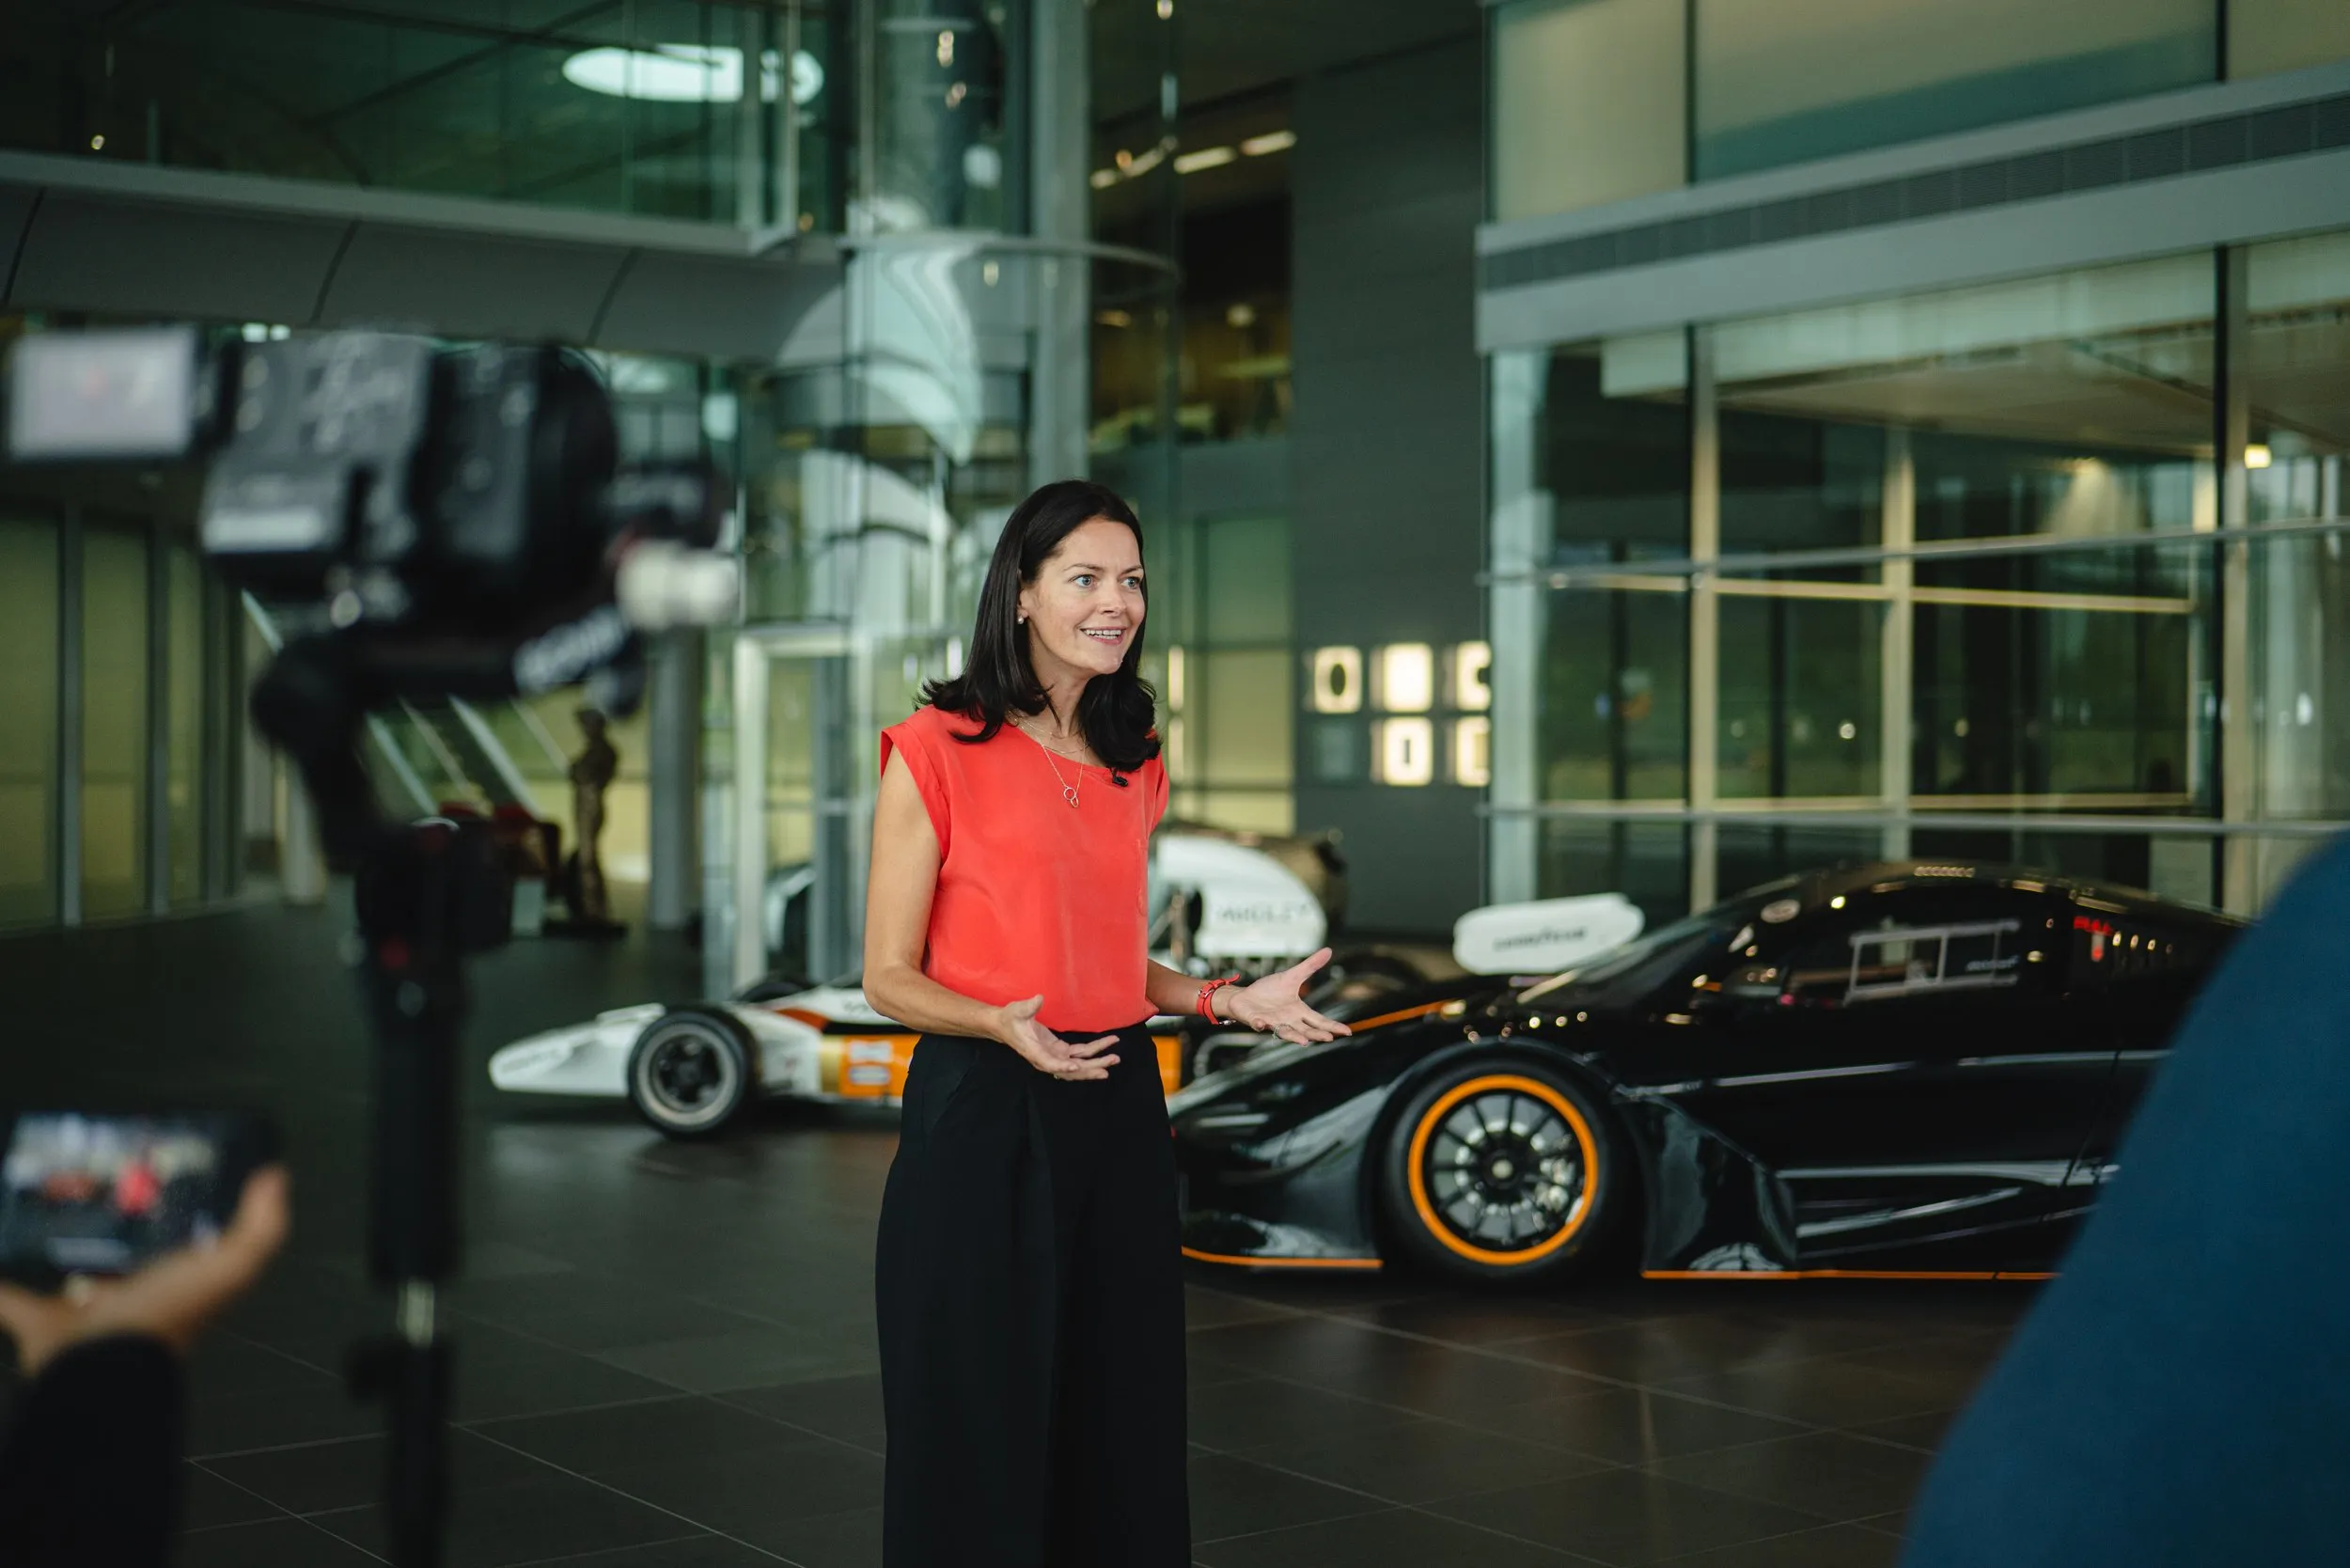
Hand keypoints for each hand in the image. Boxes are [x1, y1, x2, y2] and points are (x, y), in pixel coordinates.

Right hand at [0, 1165, 289, 1377]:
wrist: (101, 1369)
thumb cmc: (168, 1313)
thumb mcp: (231, 1269)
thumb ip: (259, 1227)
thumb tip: (276, 1176)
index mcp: (177, 1281)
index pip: (183, 1239)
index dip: (178, 1207)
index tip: (162, 1168)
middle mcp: (134, 1297)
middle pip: (123, 1255)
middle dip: (113, 1225)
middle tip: (94, 1181)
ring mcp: (83, 1313)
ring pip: (65, 1274)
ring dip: (52, 1251)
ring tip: (40, 1206)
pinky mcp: (38, 1323)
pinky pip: (12, 1299)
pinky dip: (4, 1285)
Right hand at [994, 996, 1119, 1080]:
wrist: (1004, 1025)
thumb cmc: (1010, 1018)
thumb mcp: (1017, 1010)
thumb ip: (1029, 1006)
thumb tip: (1039, 999)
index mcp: (1034, 1052)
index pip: (1049, 1063)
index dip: (1062, 1066)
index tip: (1075, 1067)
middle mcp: (1046, 1058)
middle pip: (1071, 1069)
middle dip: (1091, 1067)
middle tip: (1110, 1062)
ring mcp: (1053, 1055)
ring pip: (1077, 1064)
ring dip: (1095, 1063)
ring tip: (1114, 1058)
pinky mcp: (1058, 1050)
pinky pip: (1077, 1054)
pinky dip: (1091, 1053)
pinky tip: (1104, 1048)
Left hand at [1221, 950, 1353, 1044]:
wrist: (1245, 997)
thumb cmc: (1269, 991)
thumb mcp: (1292, 976)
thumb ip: (1310, 966)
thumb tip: (1329, 950)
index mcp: (1298, 1011)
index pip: (1319, 1020)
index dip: (1333, 1026)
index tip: (1348, 1031)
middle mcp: (1288, 1021)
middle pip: (1306, 1030)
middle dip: (1316, 1034)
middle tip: (1329, 1038)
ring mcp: (1272, 1022)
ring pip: (1286, 1032)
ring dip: (1293, 1037)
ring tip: (1304, 1041)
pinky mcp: (1256, 1021)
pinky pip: (1259, 1024)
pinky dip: (1260, 1025)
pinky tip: (1262, 1024)